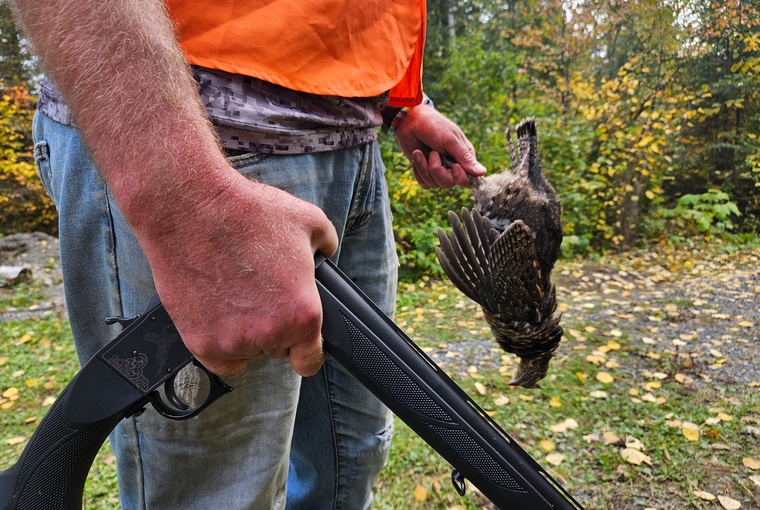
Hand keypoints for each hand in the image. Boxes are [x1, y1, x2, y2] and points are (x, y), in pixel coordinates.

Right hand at [138, 168, 338, 377]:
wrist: (190, 209)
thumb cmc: (246, 213)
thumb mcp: (310, 221)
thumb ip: (327, 246)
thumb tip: (326, 254)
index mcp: (302, 313)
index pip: (310, 360)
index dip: (306, 349)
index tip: (299, 342)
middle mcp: (269, 334)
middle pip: (277, 350)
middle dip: (274, 328)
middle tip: (261, 294)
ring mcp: (232, 342)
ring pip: (247, 352)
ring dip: (245, 333)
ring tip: (236, 294)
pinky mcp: (199, 341)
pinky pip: (218, 359)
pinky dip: (219, 344)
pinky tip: (219, 315)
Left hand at [394, 104, 486, 188]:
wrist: (410, 121)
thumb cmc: (433, 126)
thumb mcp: (450, 140)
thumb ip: (465, 157)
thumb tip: (483, 172)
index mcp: (464, 157)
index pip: (468, 179)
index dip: (460, 177)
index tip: (454, 166)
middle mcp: (452, 166)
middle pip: (449, 183)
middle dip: (438, 171)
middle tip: (432, 153)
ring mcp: (438, 169)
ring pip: (435, 185)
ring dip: (425, 169)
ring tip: (420, 151)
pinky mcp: (425, 172)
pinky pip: (424, 183)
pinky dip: (418, 171)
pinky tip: (417, 156)